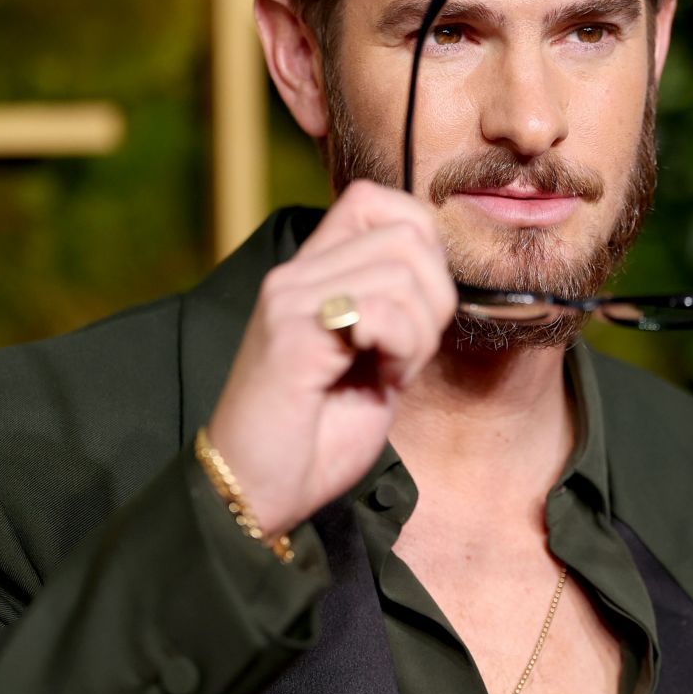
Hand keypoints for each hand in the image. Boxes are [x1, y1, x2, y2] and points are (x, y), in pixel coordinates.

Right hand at [204, 180, 458, 537]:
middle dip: (435, 296)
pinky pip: (380, 311)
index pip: (376, 202)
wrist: (254, 491)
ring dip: (419, 333)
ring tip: (389, 370)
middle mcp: (295, 276)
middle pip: (406, 233)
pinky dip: (402, 349)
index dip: (421, 242)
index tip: (418, 306)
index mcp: (311, 276)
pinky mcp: (291, 334)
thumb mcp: (369, 361)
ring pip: (403, 272)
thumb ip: (395, 313)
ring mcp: (290, 300)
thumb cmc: (312, 437)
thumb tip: (438, 278)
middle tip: (409, 351)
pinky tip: (380, 378)